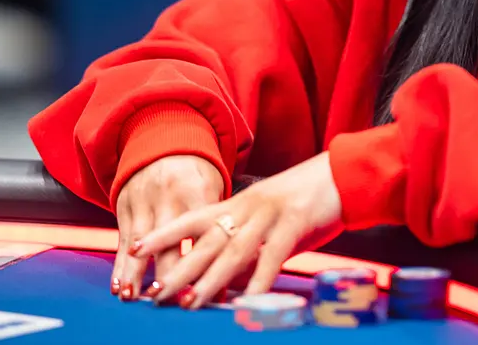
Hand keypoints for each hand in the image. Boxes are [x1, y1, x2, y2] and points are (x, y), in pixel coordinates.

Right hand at [111, 155, 222, 301]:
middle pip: (169, 239)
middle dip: (167, 270)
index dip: (205, 260)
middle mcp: (169, 195)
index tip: (207, 287)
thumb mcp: (214, 190)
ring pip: (141, 241)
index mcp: (198, 191)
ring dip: (136, 271)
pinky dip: (121, 263)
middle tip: (166, 299)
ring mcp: (145, 200)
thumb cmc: (196, 174)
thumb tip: (234, 269)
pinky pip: (123, 238)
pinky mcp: (126, 204)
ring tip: (133, 296)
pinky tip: (119, 284)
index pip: (203, 230)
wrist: (163, 140)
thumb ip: (220, 225)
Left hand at [130, 152, 344, 308]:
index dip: (163, 234)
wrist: (343, 174)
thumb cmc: (305, 202)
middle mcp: (247, 208)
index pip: (192, 219)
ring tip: (188, 303)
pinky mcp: (295, 223)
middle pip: (206, 241)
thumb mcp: (269, 222)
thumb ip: (248, 248)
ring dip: (210, 280)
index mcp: (238, 204)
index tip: (134, 249)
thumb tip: (226, 282)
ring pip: (233, 251)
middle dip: (179, 269)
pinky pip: (273, 256)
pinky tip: (246, 303)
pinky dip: (259, 281)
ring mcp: (270, 215)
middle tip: (155, 294)